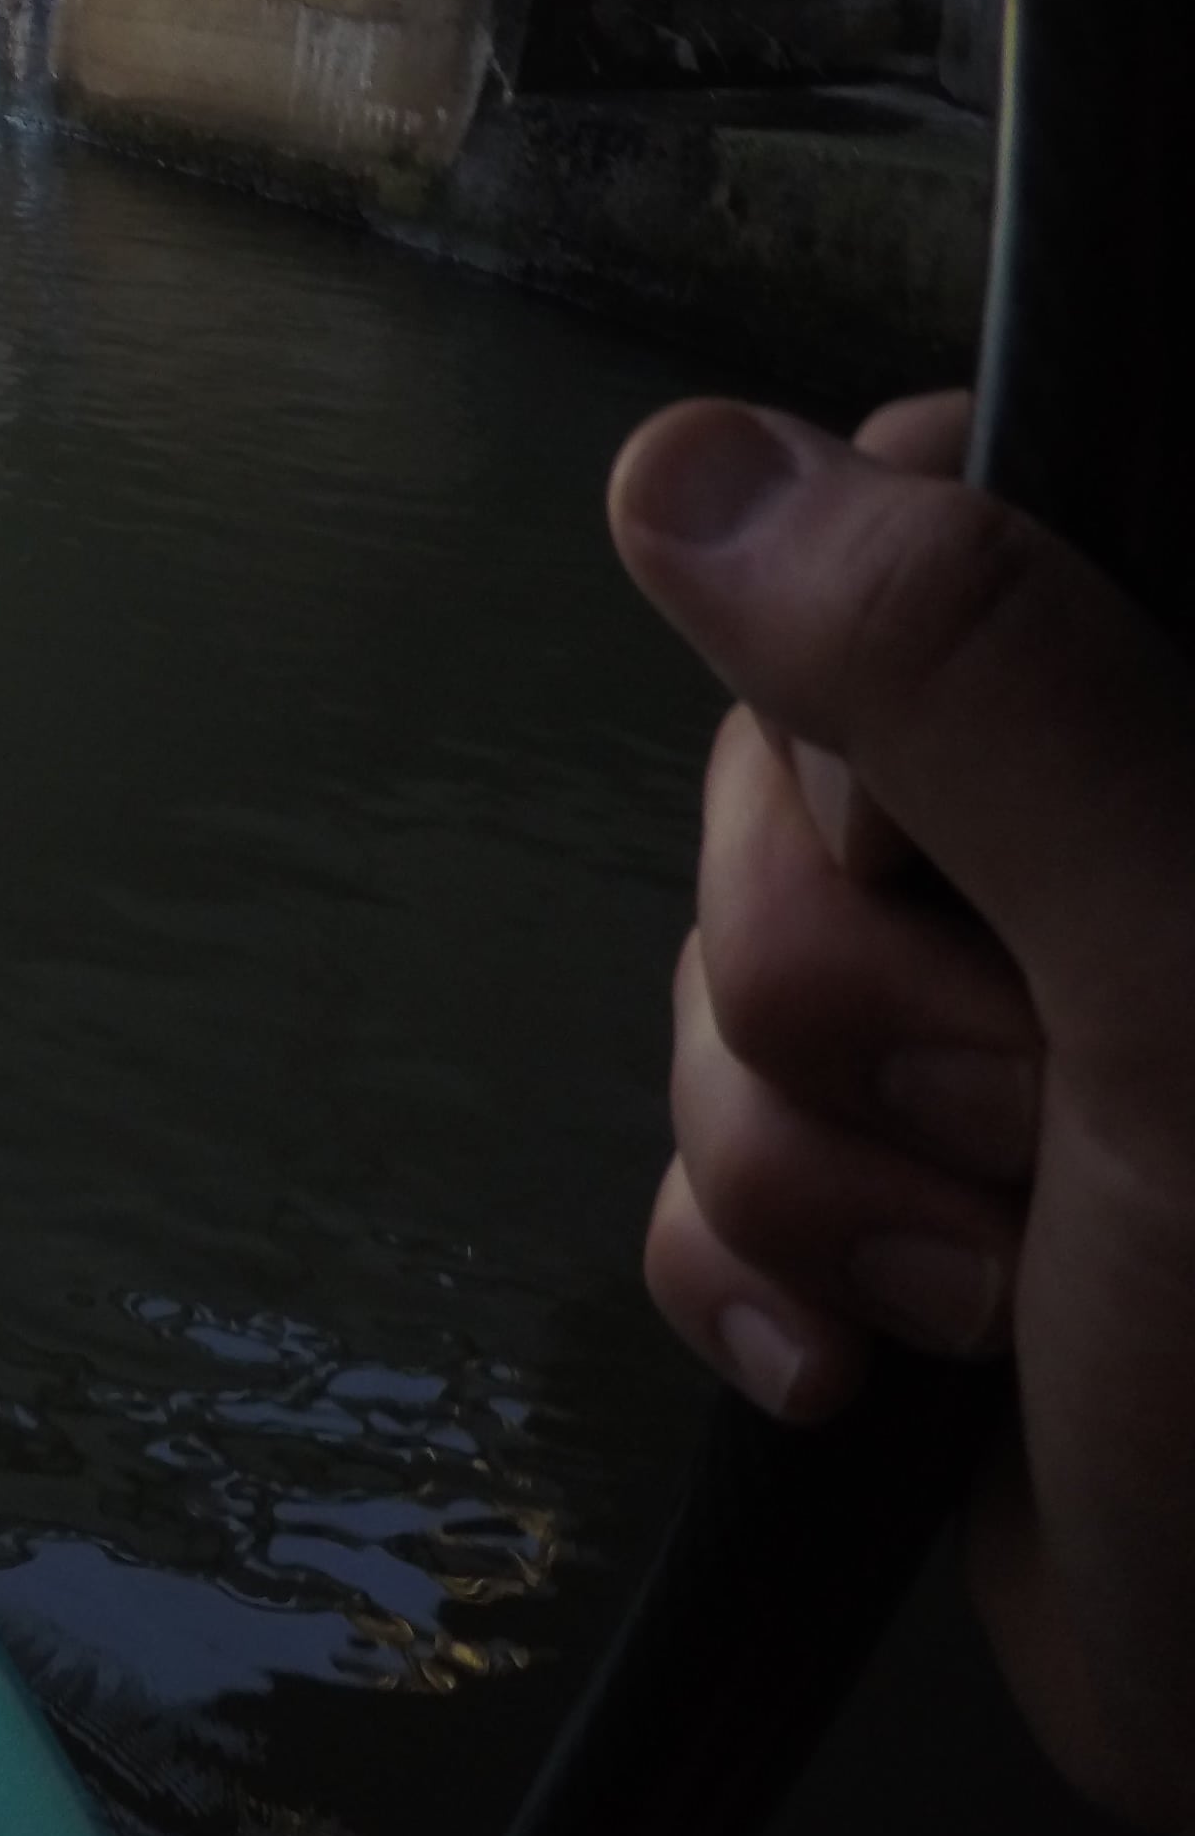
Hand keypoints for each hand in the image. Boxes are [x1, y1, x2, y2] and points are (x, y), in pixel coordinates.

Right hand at [611, 392, 1194, 1832]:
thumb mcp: (1189, 997)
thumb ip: (984, 686)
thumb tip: (691, 466)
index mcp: (1190, 743)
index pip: (925, 515)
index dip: (864, 687)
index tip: (947, 859)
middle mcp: (1112, 851)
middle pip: (784, 778)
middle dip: (845, 1002)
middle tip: (1031, 1128)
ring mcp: (1017, 1029)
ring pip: (725, 979)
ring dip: (815, 1175)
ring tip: (1001, 1293)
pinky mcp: (922, 1193)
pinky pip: (701, 1156)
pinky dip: (756, 1275)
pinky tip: (881, 1370)